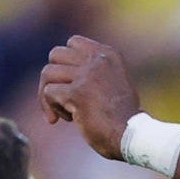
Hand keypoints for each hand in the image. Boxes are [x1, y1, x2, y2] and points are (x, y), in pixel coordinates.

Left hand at [38, 35, 140, 159]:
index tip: (71, 83)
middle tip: (59, 98)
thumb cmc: (123, 118)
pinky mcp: (77, 93)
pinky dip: (51, 108)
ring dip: (49, 95)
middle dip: (52, 77)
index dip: (66, 63)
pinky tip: (68, 120)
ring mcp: (87, 75)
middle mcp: (98, 60)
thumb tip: (64, 73)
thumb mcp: (114, 83)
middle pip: (56, 54)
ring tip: (64, 112)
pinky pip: (48, 92)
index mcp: (108, 55)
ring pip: (47, 73)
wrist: (132, 136)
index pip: (73, 43)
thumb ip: (95, 72)